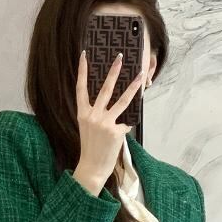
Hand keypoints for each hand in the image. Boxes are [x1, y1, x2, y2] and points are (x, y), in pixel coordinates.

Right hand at [73, 51, 144, 194]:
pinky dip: (125, 128)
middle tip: (120, 58)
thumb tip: (113, 102)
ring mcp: (105, 123)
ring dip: (133, 87)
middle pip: (105, 89)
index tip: (85, 55)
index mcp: (83, 113)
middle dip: (113, 72)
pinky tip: (119, 136)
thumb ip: (96, 113)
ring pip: (122, 101)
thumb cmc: (91, 146)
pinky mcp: (116, 131)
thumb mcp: (87, 127)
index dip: (83, 71)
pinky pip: (126, 124)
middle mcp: (93, 115)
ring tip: (140, 76)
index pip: (81, 87)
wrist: (92, 166)